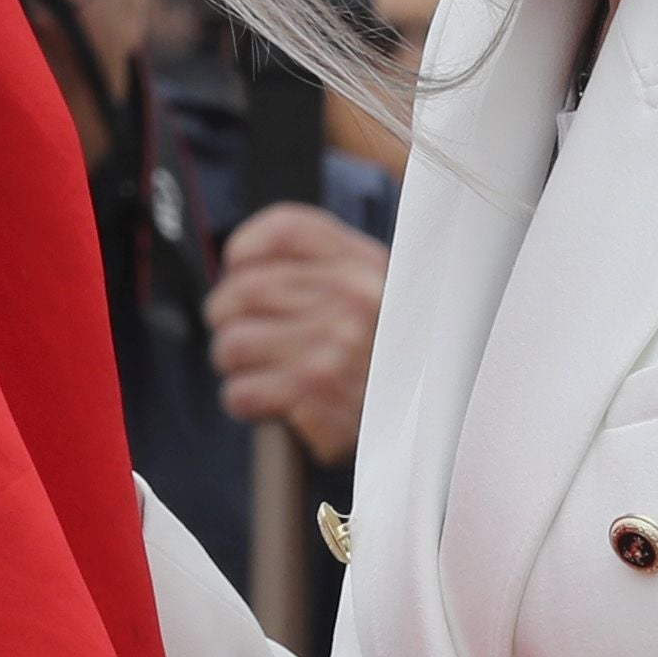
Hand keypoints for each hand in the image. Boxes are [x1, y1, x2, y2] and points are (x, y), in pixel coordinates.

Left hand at [204, 202, 386, 463]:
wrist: (430, 427)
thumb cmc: (390, 364)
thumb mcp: (378, 298)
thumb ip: (323, 270)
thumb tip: (237, 269)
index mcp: (367, 265)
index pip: (285, 229)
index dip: (244, 252)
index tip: (238, 271)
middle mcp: (354, 301)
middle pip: (243, 290)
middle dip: (227, 320)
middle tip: (242, 339)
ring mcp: (337, 351)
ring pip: (233, 345)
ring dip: (236, 367)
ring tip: (262, 375)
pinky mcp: (319, 400)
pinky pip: (242, 394)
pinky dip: (245, 402)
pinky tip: (272, 404)